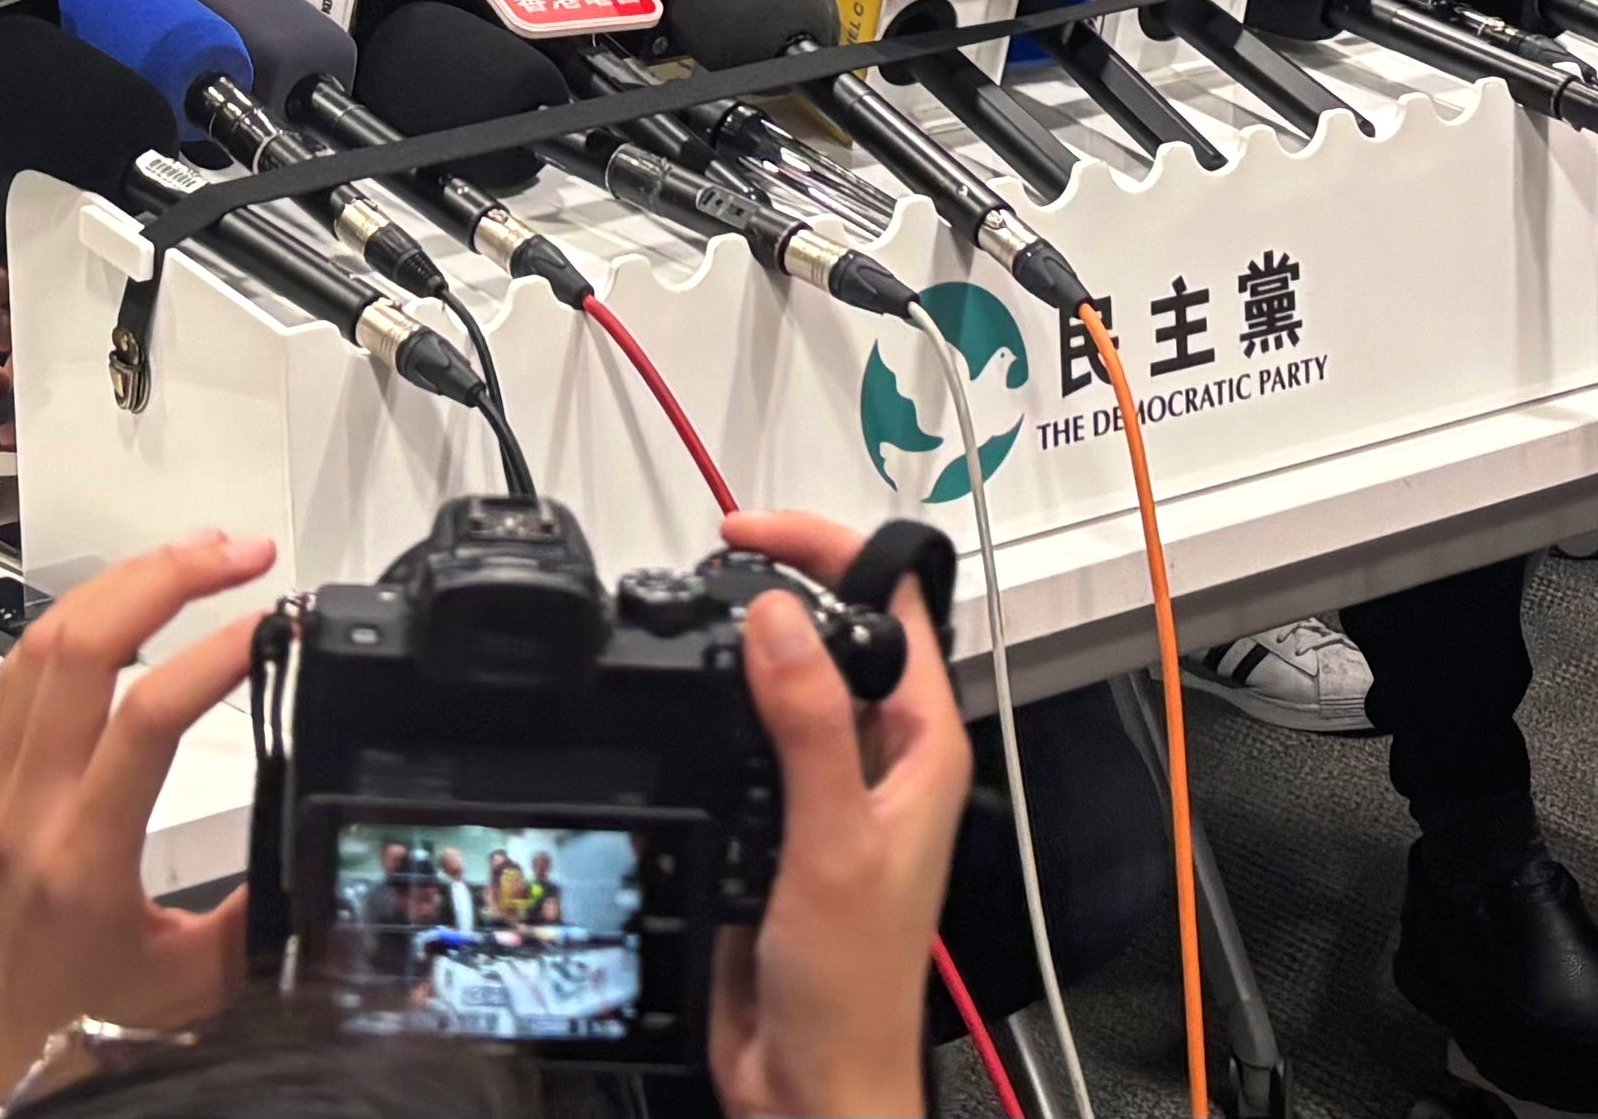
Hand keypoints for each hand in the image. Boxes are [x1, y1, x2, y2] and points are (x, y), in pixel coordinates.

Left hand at [0, 530, 274, 1118]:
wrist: (7, 1069)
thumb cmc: (91, 1036)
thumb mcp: (203, 987)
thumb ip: (263, 916)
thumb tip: (322, 842)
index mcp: (82, 861)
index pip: (143, 721)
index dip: (212, 654)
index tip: (276, 622)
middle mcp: (30, 810)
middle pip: (79, 646)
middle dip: (164, 576)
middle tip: (244, 552)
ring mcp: (4, 790)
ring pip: (40, 645)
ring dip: (120, 581)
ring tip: (199, 553)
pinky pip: (22, 673)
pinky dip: (79, 617)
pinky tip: (130, 600)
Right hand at [713, 509, 971, 1118]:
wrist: (813, 1080)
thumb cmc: (856, 987)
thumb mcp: (831, 843)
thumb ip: (807, 725)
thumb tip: (778, 616)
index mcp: (921, 746)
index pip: (890, 604)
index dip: (825, 547)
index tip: (748, 533)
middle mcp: (880, 756)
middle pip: (834, 630)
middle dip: (774, 586)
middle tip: (706, 566)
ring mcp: (827, 786)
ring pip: (782, 680)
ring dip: (737, 648)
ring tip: (686, 620)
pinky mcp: (777, 820)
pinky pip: (742, 738)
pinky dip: (709, 709)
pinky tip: (676, 707)